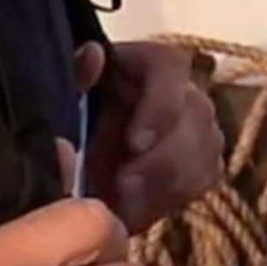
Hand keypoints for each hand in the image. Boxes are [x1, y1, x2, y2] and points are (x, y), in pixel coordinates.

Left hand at [75, 40, 223, 232]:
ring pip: (206, 149)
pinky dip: (174, 197)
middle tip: (124, 186)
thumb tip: (93, 55)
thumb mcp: (60, 95)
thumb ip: (74, 77)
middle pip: (196, 115)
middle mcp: (182, 89)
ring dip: (169, 183)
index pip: (171, 67)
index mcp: (146, 63)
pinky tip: (137, 210)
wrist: (73, 156)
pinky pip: (206, 177)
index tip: (134, 142)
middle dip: (164, 158)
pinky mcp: (202, 160)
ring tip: (125, 206)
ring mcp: (198, 126)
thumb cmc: (66, 119)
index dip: (162, 104)